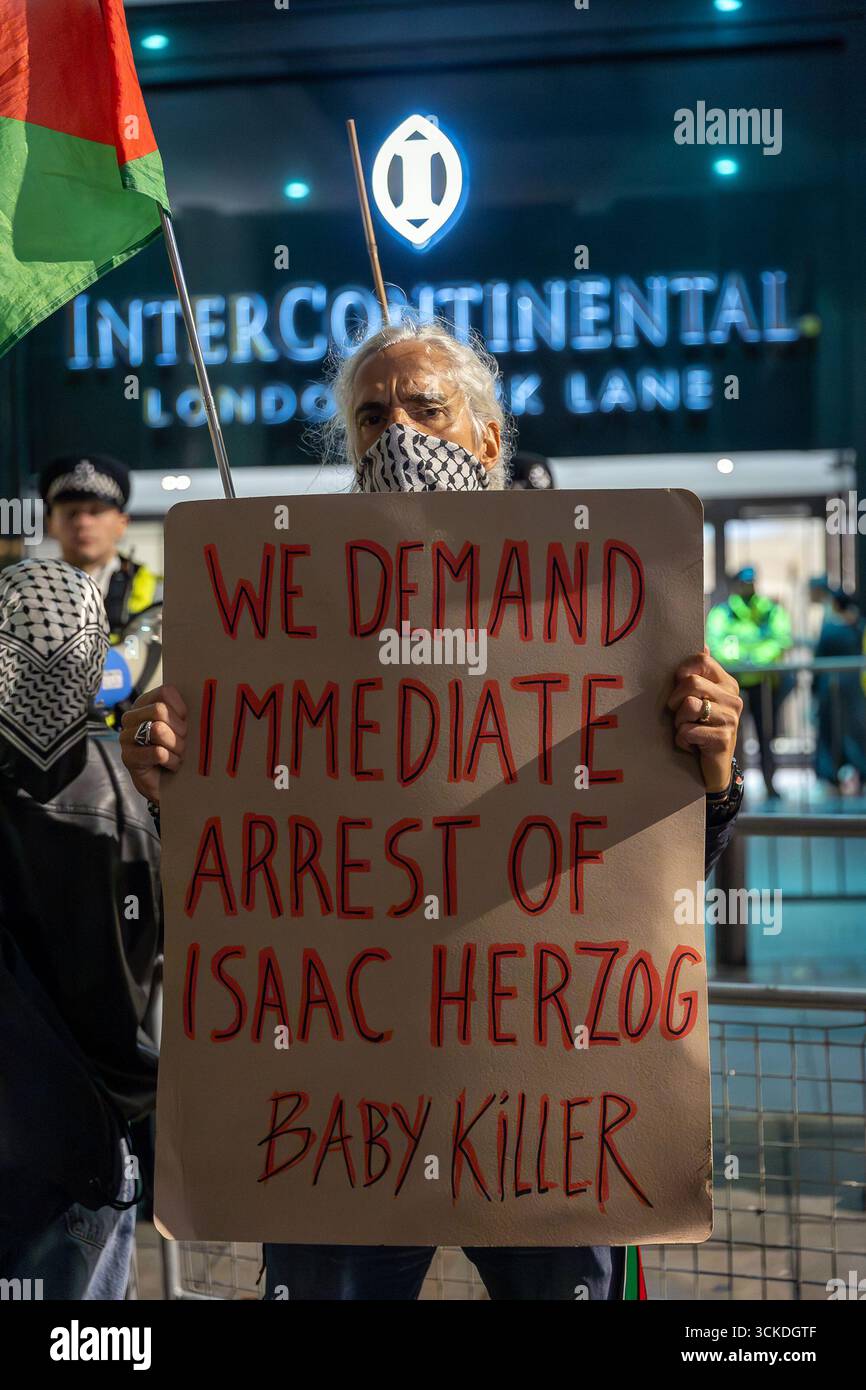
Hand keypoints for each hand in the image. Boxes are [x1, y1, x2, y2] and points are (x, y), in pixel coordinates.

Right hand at [119, 684, 187, 802]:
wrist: (170, 784)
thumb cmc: (179, 750)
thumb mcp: (184, 726)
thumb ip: (186, 711)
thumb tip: (204, 698)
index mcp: (145, 703)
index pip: (165, 692)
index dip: (181, 709)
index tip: (186, 722)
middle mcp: (132, 717)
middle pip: (160, 711)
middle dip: (179, 730)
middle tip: (183, 742)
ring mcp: (126, 737)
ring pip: (158, 730)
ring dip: (176, 746)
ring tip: (178, 754)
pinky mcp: (128, 758)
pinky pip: (157, 752)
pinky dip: (171, 761)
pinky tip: (171, 765)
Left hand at [667, 647, 741, 792]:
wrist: (712, 768)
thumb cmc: (699, 729)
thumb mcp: (698, 699)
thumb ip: (700, 674)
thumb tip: (703, 644)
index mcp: (727, 684)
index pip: (702, 660)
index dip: (682, 672)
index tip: (678, 687)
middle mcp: (733, 698)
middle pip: (691, 683)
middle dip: (676, 702)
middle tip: (680, 716)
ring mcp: (731, 718)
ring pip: (688, 706)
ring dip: (679, 722)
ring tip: (688, 731)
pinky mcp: (724, 738)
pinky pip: (688, 731)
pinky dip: (683, 740)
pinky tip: (692, 745)